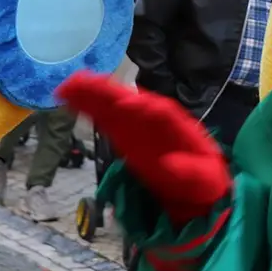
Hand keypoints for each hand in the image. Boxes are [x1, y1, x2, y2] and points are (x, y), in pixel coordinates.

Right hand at [56, 71, 230, 224]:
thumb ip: (190, 172)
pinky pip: (104, 118)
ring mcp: (138, 125)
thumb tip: (170, 165)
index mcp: (179, 128)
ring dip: (92, 95)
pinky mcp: (123, 134)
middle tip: (84, 83)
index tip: (126, 103)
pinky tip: (67, 98)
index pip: (163, 113)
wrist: (195, 188)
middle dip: (110, 92)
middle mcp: (156, 120)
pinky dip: (87, 108)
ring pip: (113, 106)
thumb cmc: (203, 181)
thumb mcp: (204, 180)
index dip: (144, 107)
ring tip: (67, 86)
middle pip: (132, 102)